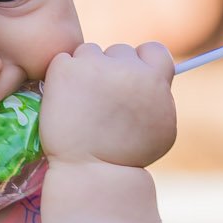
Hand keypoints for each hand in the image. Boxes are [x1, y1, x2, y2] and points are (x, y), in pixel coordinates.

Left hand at [39, 41, 177, 170]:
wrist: (93, 172)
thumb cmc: (127, 157)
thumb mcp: (160, 127)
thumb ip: (159, 97)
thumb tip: (157, 80)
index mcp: (154, 78)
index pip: (153, 50)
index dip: (141, 63)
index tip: (131, 80)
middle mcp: (126, 67)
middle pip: (118, 52)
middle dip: (110, 70)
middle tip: (100, 101)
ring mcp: (94, 66)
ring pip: (89, 54)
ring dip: (85, 72)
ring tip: (81, 105)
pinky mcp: (66, 70)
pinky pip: (63, 63)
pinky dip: (62, 79)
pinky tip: (65, 102)